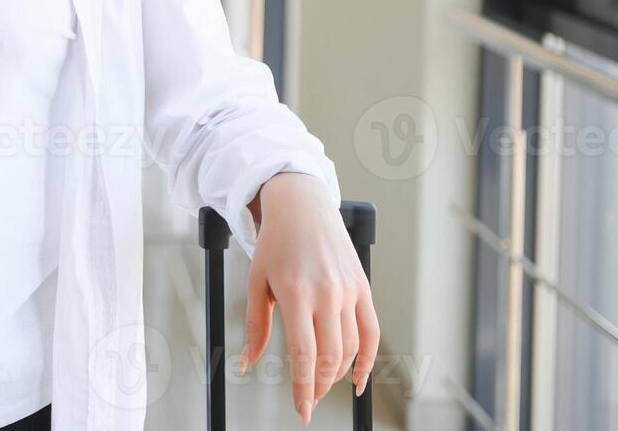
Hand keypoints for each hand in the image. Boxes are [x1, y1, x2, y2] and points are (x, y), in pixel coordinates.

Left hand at [237, 172, 378, 424]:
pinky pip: (372, 332)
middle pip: (329, 356)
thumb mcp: (256, 282)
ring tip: (321, 383)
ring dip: (337, 374)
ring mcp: (348, 291)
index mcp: (295, 292)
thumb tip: (246, 364)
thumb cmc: (274, 244)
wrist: (302, 208)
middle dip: (318, 386)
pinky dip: (368, 360)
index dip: (303, 388)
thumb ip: (256, 327)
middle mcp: (326, 293)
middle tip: (308, 399)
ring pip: (351, 348)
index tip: (302, 412)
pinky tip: (358, 379)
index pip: (303, 354)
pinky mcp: (363, 287)